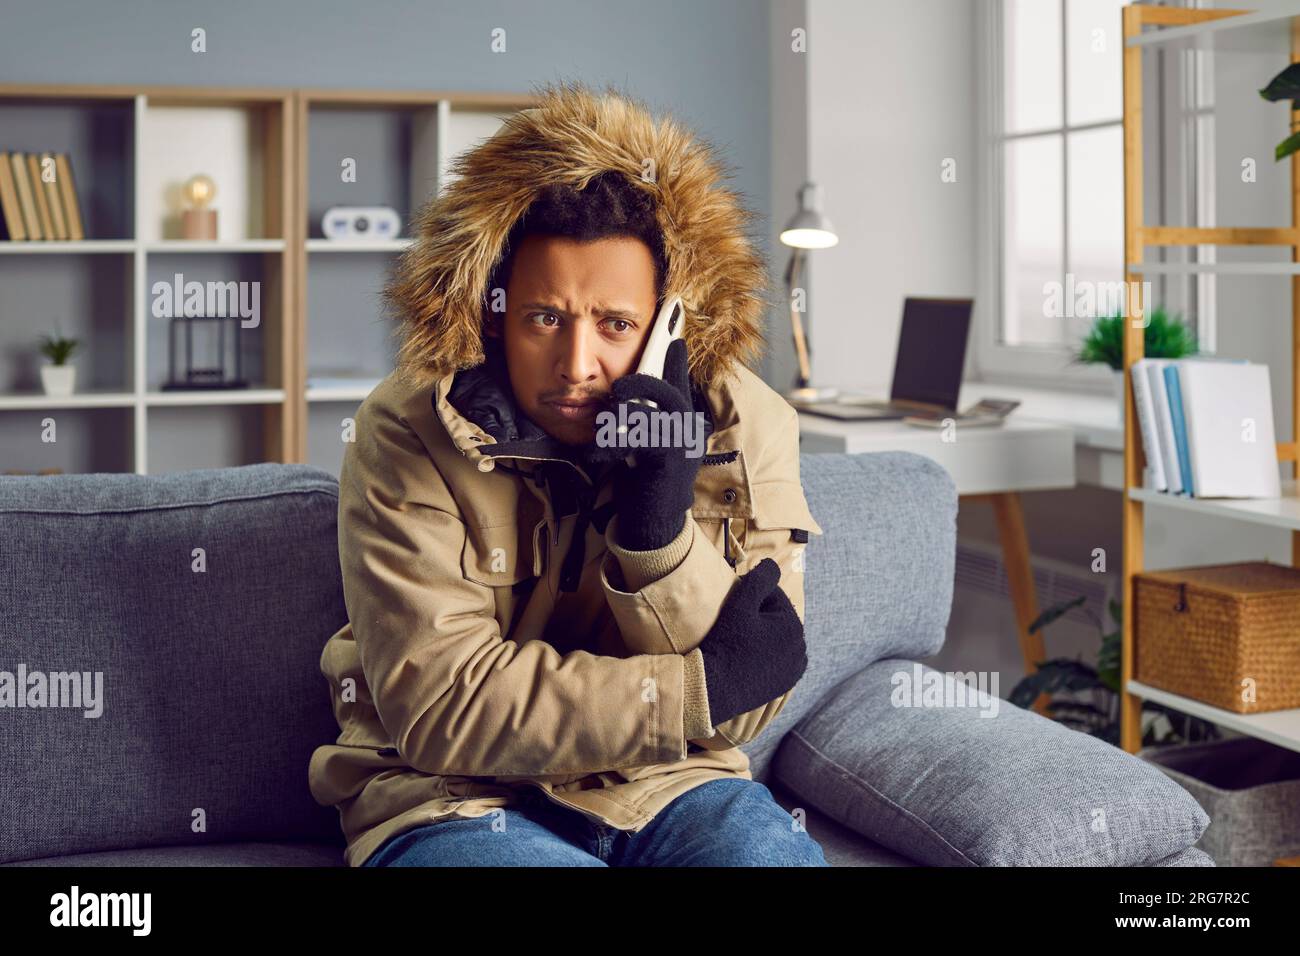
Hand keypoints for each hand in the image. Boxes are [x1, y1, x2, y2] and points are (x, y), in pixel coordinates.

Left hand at [591, 338, 703, 550]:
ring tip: (602, 430)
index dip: (676, 360)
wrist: (654, 527)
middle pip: (668, 391)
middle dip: (640, 383)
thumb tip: (623, 398)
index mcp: (681, 424)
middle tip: (618, 387)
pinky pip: (639, 438)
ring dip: (619, 420)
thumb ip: (640, 423)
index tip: (674, 337)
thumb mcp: (642, 448)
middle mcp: (687, 431)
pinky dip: (611, 445)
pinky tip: (596, 455)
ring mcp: (680, 446)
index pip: (680, 385)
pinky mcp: (667, 461)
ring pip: (650, 413)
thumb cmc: (644, 487)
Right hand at [697, 558, 807, 726]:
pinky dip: (767, 655)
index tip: (733, 607)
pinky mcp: (785, 684)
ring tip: (740, 641)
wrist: (713, 687)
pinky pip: (778, 660)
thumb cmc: (726, 641)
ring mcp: (794, 669)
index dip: (751, 598)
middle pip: (776, 619)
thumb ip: (760, 579)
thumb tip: (773, 564)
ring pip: (777, 639)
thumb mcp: (741, 603)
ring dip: (764, 635)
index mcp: (794, 625)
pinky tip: (750, 657)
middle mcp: (801, 648)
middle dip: (760, 617)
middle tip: (735, 625)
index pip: (773, 598)